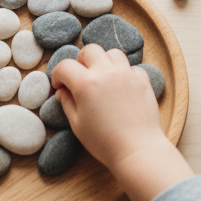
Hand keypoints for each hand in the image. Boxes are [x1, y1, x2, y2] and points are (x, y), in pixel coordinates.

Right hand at [51, 45, 192, 200]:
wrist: (137, 150)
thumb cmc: (104, 142)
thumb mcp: (77, 124)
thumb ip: (67, 102)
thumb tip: (62, 91)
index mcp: (86, 83)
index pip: (65, 66)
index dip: (58, 75)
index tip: (59, 86)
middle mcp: (106, 72)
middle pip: (89, 50)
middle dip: (81, 61)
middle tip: (80, 78)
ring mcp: (126, 73)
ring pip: (112, 53)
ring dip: (104, 62)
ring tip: (102, 78)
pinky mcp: (142, 80)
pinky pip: (131, 67)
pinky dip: (124, 73)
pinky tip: (121, 88)